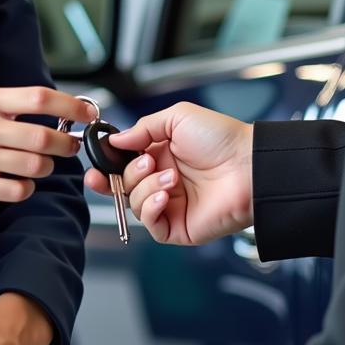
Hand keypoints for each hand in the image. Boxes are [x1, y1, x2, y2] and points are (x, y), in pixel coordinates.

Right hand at [0, 86, 97, 202]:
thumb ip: (18, 105)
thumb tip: (65, 111)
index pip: (39, 98)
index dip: (70, 106)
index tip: (88, 113)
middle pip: (42, 137)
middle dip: (66, 143)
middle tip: (71, 144)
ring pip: (34, 166)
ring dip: (48, 166)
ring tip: (44, 162)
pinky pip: (17, 190)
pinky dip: (28, 187)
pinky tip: (23, 180)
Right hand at [85, 102, 252, 244]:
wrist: (248, 165)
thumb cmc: (221, 138)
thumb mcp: (177, 117)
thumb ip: (142, 128)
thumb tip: (115, 141)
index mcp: (160, 155)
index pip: (123, 165)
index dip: (107, 166)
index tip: (96, 164)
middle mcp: (163, 180)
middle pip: (123, 186)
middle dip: (124, 176)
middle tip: (143, 164)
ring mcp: (171, 205)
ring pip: (135, 204)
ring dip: (146, 188)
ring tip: (170, 176)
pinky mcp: (179, 227)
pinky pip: (152, 226)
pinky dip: (151, 209)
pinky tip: (164, 195)